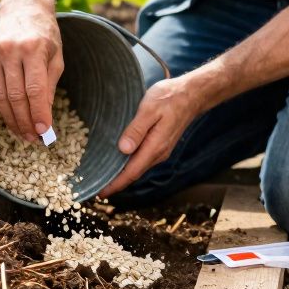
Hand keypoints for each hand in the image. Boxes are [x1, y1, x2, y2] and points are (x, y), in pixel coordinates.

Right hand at [0, 4, 63, 141]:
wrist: (23, 10)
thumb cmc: (44, 36)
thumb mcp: (56, 57)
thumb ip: (50, 87)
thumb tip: (43, 118)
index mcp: (34, 47)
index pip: (35, 89)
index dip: (39, 114)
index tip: (44, 132)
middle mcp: (10, 48)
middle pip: (15, 96)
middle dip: (24, 121)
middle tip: (32, 138)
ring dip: (10, 118)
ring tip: (21, 132)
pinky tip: (9, 115)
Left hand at [99, 77, 206, 197]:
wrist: (192, 95)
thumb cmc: (170, 98)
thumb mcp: (149, 109)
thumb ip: (136, 130)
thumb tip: (123, 149)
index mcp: (154, 147)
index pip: (131, 172)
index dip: (115, 184)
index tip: (101, 193)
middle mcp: (158, 153)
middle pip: (134, 173)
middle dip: (116, 183)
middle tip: (96, 188)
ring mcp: (160, 150)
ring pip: (138, 167)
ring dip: (122, 174)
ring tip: (104, 176)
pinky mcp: (160, 145)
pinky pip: (142, 160)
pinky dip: (129, 165)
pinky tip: (120, 161)